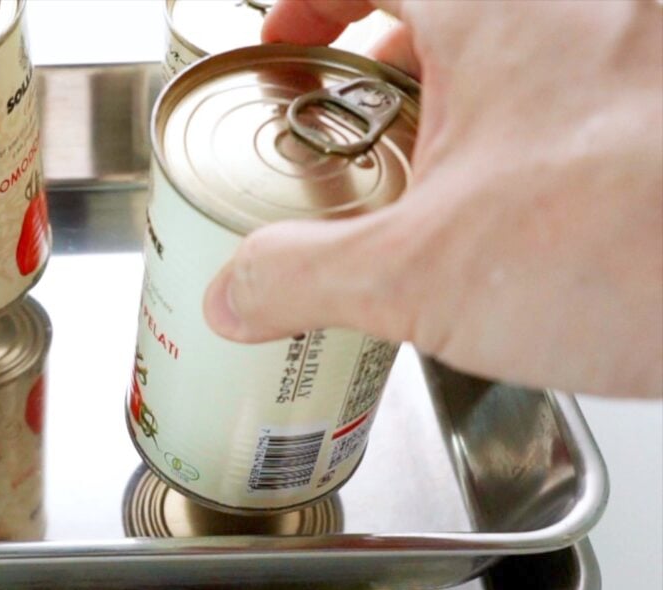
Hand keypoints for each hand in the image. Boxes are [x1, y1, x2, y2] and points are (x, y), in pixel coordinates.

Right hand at [203, 0, 662, 396]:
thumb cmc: (641, 245)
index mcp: (499, 11)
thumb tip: (237, 292)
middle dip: (380, 58)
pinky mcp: (658, 126)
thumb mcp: (428, 274)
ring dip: (456, 104)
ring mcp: (632, 61)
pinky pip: (579, 99)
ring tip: (420, 184)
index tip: (278, 44)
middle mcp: (581, 14)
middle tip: (343, 123)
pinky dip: (525, 141)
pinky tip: (517, 222)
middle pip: (449, 10)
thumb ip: (306, 276)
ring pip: (520, 53)